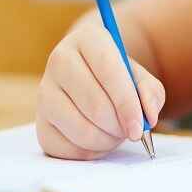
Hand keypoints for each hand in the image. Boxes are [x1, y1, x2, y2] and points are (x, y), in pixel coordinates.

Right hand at [36, 19, 165, 160]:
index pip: (108, 71)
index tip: (140, 127)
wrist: (89, 78)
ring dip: (107, 141)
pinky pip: (69, 149)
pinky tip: (98, 138)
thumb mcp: (139, 76)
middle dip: (119, 126)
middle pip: (95, 105)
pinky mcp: (40, 122)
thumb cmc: (118, 77)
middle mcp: (59, 60)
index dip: (127, 103)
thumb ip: (150, 93)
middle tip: (132, 130)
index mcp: (87, 39)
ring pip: (81, 130)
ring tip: (115, 131)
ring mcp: (45, 92)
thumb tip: (148, 117)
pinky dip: (91, 152)